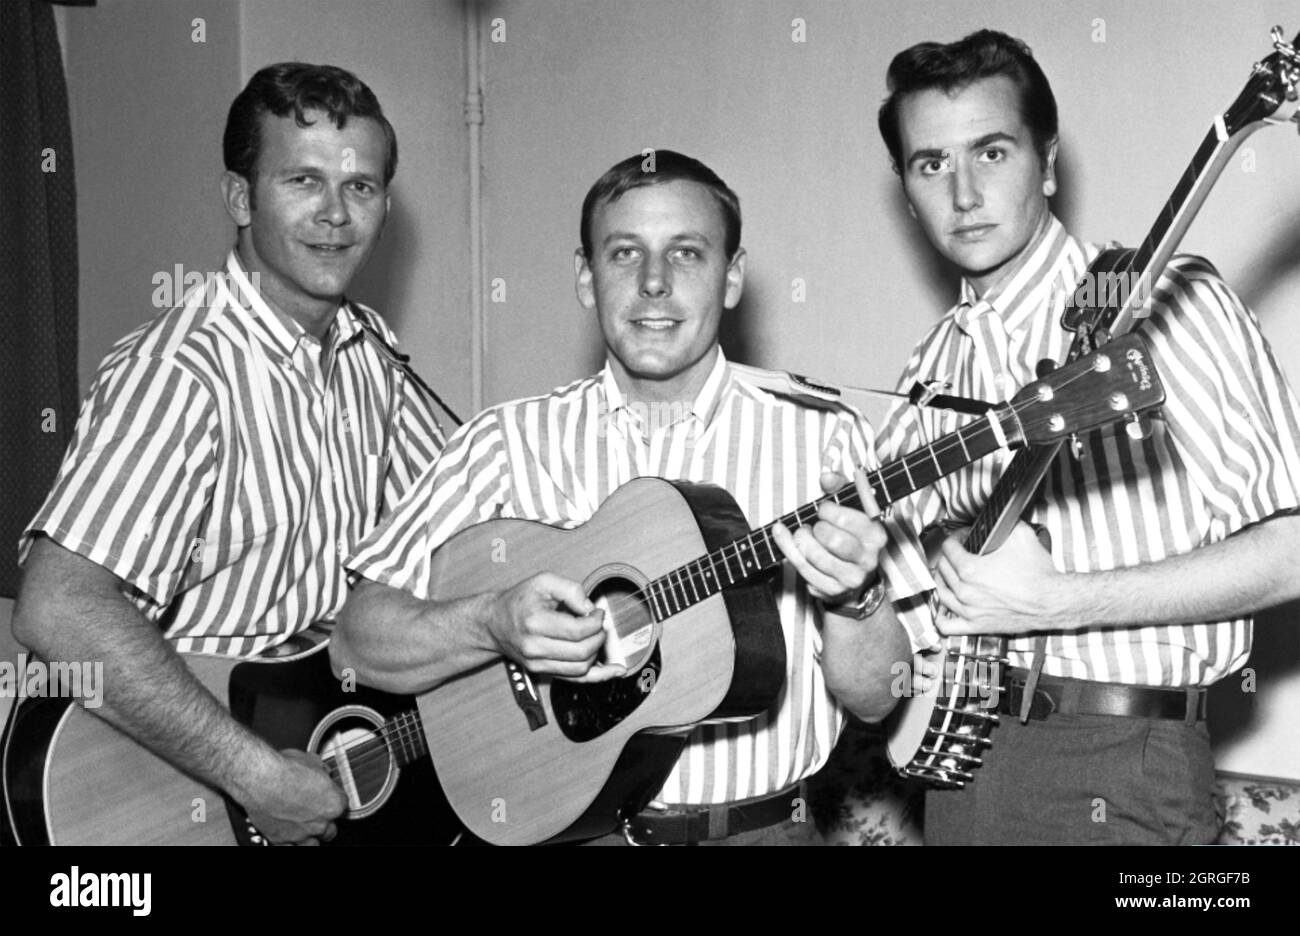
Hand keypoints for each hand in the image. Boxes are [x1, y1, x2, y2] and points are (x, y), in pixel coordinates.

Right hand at [237, 748, 347, 845]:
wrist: (260, 778)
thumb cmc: (284, 769)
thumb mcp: (312, 760)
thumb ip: (322, 770)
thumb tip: (323, 771)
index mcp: (333, 803)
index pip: (343, 805)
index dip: (334, 798)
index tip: (328, 795)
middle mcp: (320, 823)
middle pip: (330, 829)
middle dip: (325, 821)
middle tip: (318, 812)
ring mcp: (300, 834)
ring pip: (313, 844)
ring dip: (311, 837)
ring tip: (306, 828)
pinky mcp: (280, 839)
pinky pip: (290, 847)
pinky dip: (290, 843)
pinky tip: (288, 836)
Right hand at [487, 573, 624, 681]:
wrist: (494, 623)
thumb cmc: (517, 601)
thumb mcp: (543, 582)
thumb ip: (571, 590)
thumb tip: (591, 608)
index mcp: (535, 623)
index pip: (577, 631)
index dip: (596, 621)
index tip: (598, 613)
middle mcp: (535, 647)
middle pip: (582, 651)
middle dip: (599, 636)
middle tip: (599, 624)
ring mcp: (538, 663)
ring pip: (581, 668)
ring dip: (597, 652)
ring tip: (597, 636)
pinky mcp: (543, 672)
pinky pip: (576, 679)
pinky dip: (599, 676)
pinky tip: (615, 671)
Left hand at [772, 469, 887, 605]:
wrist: (855, 578)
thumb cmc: (850, 536)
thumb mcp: (851, 508)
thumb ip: (839, 488)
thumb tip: (826, 476)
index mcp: (876, 535)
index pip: (848, 519)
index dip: (828, 510)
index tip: (823, 509)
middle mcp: (868, 559)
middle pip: (832, 539)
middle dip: (816, 528)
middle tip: (814, 526)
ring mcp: (850, 578)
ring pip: (815, 555)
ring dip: (801, 539)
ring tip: (803, 534)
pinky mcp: (832, 590)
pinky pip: (802, 568)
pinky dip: (787, 549)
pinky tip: (784, 538)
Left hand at [932, 521, 1080, 635]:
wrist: (1052, 600)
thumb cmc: (1038, 573)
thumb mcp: (1020, 534)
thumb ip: (1002, 523)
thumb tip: (995, 518)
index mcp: (970, 569)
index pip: (948, 547)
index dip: (955, 537)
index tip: (963, 537)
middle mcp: (965, 590)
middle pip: (942, 568)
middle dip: (949, 555)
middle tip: (960, 551)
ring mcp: (969, 610)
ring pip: (941, 592)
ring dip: (942, 580)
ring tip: (950, 573)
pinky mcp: (976, 626)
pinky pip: (947, 625)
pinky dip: (940, 616)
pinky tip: (945, 607)